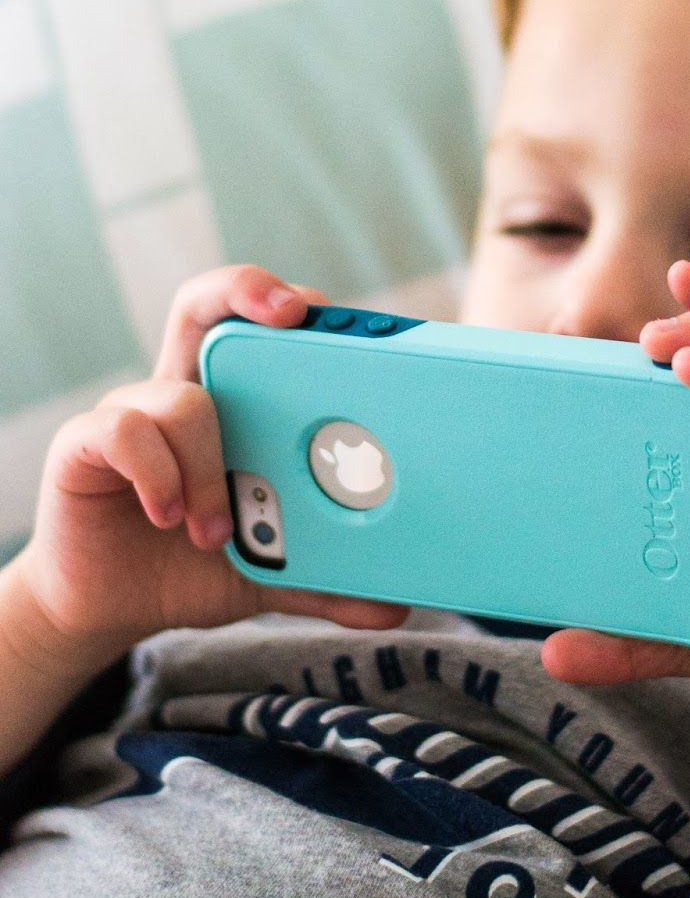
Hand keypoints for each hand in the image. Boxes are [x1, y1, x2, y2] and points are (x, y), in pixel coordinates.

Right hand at [15, 265, 410, 662]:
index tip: (328, 313)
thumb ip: (328, 580)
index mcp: (234, 404)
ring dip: (209, 464)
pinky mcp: (85, 446)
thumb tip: (396, 607)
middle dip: (246, 290)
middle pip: (207, 304)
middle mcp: (183, 391)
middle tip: (292, 316)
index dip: (290, 302)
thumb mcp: (272, 569)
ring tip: (215, 530)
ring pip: (181, 394)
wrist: (110, 607)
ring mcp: (133, 413)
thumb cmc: (193, 565)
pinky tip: (168, 516)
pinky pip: (123, 430)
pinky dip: (157, 472)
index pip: (260, 326)